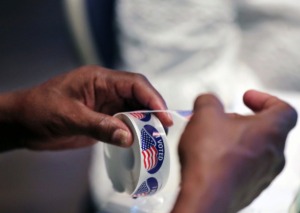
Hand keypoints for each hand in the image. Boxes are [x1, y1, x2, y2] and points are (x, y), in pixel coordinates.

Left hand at [0, 65, 171, 150]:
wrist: (23, 123)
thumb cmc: (40, 110)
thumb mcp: (69, 116)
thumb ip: (100, 126)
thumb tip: (129, 137)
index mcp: (99, 79)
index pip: (134, 84)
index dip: (152, 98)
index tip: (164, 115)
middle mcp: (106, 89)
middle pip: (138, 97)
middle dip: (153, 112)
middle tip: (163, 130)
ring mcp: (106, 105)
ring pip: (134, 111)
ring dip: (145, 123)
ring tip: (156, 139)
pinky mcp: (103, 119)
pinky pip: (124, 124)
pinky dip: (133, 132)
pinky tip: (139, 142)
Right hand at [172, 90, 296, 212]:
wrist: (205, 195)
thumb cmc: (211, 157)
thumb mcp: (204, 114)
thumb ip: (208, 100)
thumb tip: (208, 102)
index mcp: (270, 131)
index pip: (283, 109)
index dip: (265, 99)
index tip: (248, 99)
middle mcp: (273, 155)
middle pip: (266, 130)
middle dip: (243, 120)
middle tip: (224, 118)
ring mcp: (263, 174)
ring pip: (256, 149)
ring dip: (237, 139)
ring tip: (214, 137)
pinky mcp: (250, 188)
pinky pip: (246, 167)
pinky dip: (233, 158)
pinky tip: (212, 157)